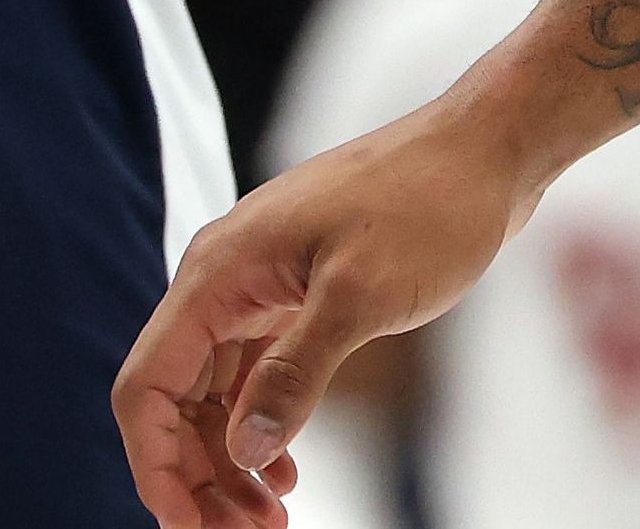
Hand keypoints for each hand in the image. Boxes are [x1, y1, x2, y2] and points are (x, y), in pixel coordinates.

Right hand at [116, 99, 547, 527]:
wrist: (492, 147)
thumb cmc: (432, 203)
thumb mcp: (363, 295)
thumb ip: (296, 372)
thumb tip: (247, 451)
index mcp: (218, 273)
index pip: (147, 388)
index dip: (156, 465)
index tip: (187, 526)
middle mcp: (224, 280)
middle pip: (178, 401)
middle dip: (200, 476)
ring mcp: (261, 287)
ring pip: (217, 393)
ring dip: (233, 459)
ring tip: (268, 520)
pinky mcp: (298, 293)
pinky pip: (256, 372)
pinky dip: (263, 424)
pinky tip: (284, 470)